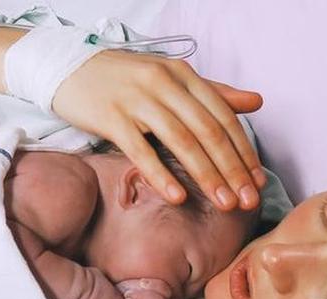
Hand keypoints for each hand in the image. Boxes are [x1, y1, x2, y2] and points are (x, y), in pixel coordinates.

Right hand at [52, 49, 266, 211]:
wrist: (68, 68)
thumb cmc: (124, 78)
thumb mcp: (171, 78)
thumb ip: (213, 92)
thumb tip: (257, 102)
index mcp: (183, 74)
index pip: (223, 116)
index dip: (243, 151)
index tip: (257, 181)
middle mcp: (164, 83)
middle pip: (207, 131)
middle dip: (232, 169)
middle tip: (247, 201)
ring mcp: (137, 100)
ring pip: (181, 141)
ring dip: (206, 176)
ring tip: (224, 203)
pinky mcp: (111, 117)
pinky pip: (141, 150)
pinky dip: (162, 175)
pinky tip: (179, 197)